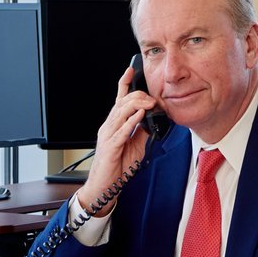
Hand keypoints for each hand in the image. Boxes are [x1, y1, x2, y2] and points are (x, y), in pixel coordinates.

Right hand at [78, 64, 159, 212]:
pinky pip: (121, 131)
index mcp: (114, 125)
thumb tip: (152, 120)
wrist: (104, 186)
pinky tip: (139, 116)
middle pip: (121, 103)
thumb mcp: (135, 146)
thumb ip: (141, 132)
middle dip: (138, 96)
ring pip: (120, 113)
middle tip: (153, 97)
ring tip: (150, 103)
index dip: (123, 84)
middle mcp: (109, 127)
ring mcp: (108, 136)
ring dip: (137, 105)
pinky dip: (131, 122)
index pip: (118, 100)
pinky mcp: (110, 147)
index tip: (130, 70)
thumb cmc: (116, 167)